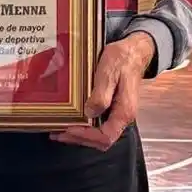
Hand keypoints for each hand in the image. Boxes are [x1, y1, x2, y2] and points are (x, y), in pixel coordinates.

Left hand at [51, 32, 155, 151]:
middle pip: (101, 140)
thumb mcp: (108, 74)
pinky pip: (99, 123)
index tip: (68, 129)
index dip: (86, 137)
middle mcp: (123, 117)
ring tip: (60, 130)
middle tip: (58, 133)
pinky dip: (84, 126)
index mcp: (124, 112)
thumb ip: (101, 96)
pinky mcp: (113, 108)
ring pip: (99, 134)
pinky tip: (72, 119)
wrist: (133, 51)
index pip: (105, 137)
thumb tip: (90, 114)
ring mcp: (118, 113)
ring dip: (80, 135)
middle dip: (79, 139)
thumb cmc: (121, 60)